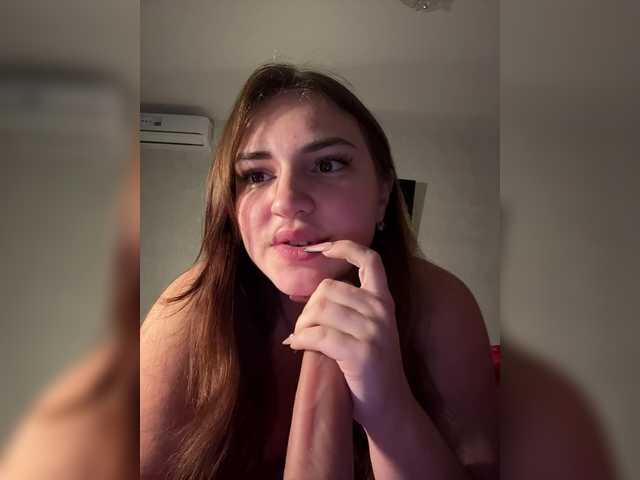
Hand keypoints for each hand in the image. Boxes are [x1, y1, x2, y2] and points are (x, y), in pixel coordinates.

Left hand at [283, 240, 413, 429]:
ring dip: (302, 325)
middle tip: (304, 327)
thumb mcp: (369, 329)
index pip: (370, 260)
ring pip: (320, 310)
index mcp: (384, 301)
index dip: (345, 247)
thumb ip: (350, 307)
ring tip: (302, 339)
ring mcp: (373, 331)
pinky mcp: (361, 352)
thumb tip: (310, 295)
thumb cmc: (370, 367)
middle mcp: (381, 310)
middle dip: (308, 307)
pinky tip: (298, 346)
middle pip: (328, 288)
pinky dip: (302, 339)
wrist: (389, 406)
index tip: (322, 249)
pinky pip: (318, 334)